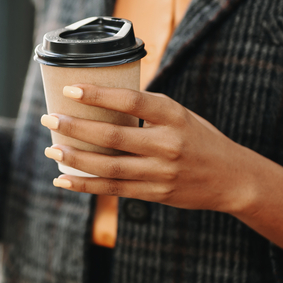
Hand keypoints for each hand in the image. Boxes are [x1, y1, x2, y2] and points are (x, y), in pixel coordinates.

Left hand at [40, 83, 282, 260]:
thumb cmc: (200, 139)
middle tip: (50, 119)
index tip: (71, 89)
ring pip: (109, 166)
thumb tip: (101, 96)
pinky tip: (63, 179)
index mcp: (173, 116)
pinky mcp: (154, 193)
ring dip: (75, 158)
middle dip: (76, 128)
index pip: (131, 101)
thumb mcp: (180, 115)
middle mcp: (167, 144)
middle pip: (113, 136)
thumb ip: (148, 109)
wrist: (232, 179)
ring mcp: (161, 172)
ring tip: (52, 149)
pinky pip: (113, 189)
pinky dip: (85, 184)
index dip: (98, 95)